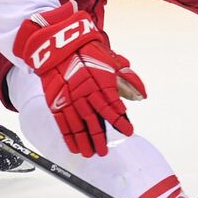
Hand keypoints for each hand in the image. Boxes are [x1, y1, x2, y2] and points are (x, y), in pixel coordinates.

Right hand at [13, 1, 145, 157]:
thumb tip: (142, 95)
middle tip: (105, 151)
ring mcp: (68, 98)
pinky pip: (62, 123)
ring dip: (84, 141)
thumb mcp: (111, 61)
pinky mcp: (56, 101)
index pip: (112, 106)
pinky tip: (74, 147)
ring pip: (77, 125)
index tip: (128, 131)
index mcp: (99, 82)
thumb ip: (128, 78)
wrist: (58, 44)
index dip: (120, 120)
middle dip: (100, 137)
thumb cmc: (88, 52)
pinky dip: (68, 137)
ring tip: (91, 153)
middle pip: (93, 119)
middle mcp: (84, 92)